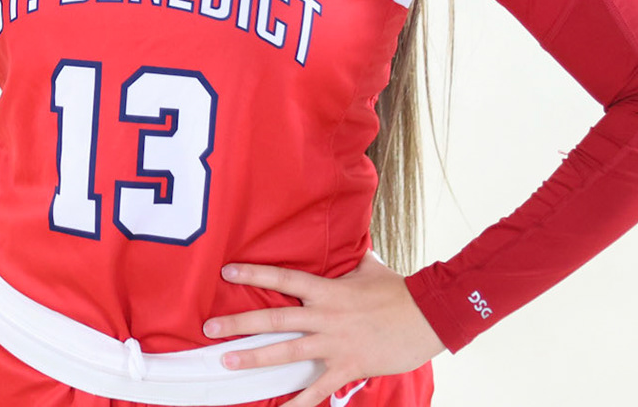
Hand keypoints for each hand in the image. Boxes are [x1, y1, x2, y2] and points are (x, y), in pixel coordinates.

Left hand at [201, 255, 445, 406]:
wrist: (429, 315)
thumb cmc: (399, 291)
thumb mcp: (369, 268)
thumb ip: (348, 263)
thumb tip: (345, 247)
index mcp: (327, 290)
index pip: (284, 278)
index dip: (255, 274)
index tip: (227, 272)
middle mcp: (325, 316)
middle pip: (274, 319)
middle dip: (239, 324)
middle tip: (209, 329)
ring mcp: (335, 343)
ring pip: (287, 352)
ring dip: (255, 358)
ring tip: (227, 362)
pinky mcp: (348, 366)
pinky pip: (318, 389)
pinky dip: (299, 403)